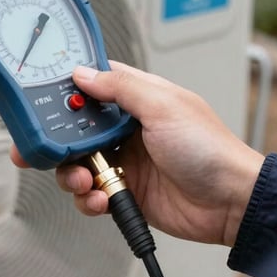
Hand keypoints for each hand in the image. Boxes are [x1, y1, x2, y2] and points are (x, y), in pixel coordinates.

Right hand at [14, 62, 264, 247]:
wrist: (230, 203)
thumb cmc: (210, 150)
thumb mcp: (163, 107)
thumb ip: (121, 87)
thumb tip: (84, 73)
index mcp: (138, 101)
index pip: (94, 87)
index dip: (69, 92)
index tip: (46, 102)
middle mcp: (128, 131)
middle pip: (76, 130)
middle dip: (59, 141)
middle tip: (47, 149)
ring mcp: (124, 162)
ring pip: (78, 165)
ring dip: (72, 175)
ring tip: (84, 181)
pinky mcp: (124, 192)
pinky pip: (91, 195)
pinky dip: (88, 199)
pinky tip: (100, 199)